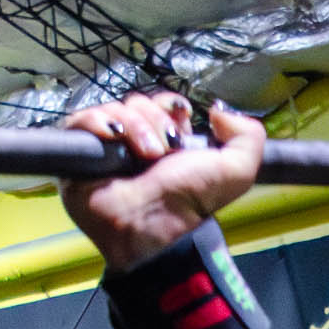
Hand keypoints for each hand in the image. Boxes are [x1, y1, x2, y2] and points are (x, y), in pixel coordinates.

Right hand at [59, 90, 261, 268]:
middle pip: (139, 102)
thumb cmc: (190, 202)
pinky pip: (80, 120)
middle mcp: (137, 142)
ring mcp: (107, 147)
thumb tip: (219, 109)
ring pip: (114, 109)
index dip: (171, 107)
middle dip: (155, 119)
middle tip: (163, 149)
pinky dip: (97, 121)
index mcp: (168, 142)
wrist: (153, 226)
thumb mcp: (237, 171)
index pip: (163, 104)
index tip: (181, 122)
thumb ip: (248, 135)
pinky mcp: (80, 153)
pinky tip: (112, 137)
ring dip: (133, 126)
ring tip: (144, 154)